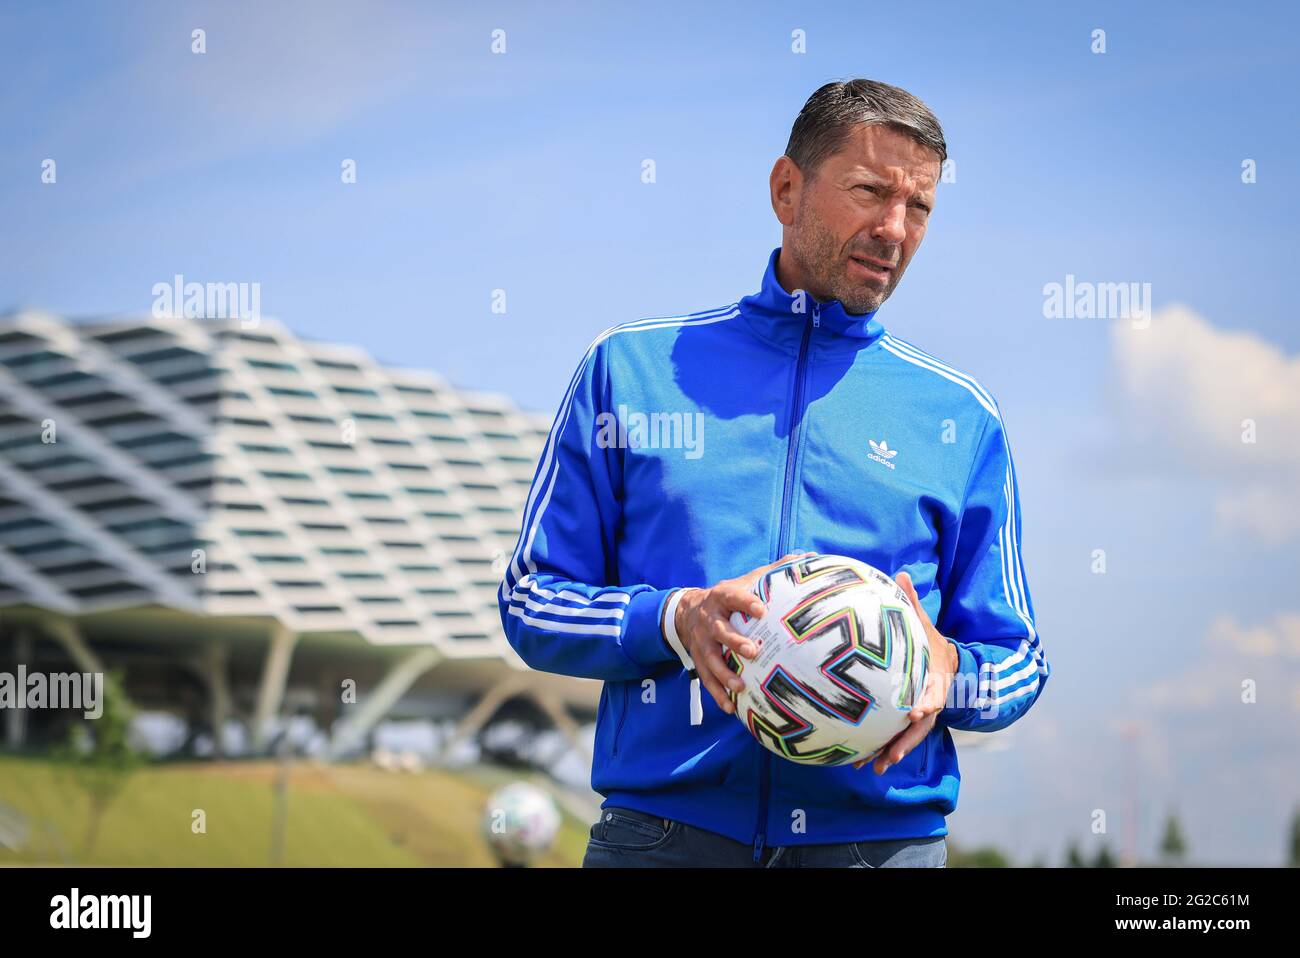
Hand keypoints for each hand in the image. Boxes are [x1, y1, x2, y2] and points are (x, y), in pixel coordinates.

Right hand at [674, 552, 812, 713]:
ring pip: (710, 659)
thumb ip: (774, 571)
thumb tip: (810, 557)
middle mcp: (709, 620)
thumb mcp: (746, 580)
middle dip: (734, 641)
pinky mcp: (698, 661)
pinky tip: (731, 707)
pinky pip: (707, 680)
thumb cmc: (728, 597)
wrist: (687, 611)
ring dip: (724, 673)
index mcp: (722, 597)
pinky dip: (717, 694)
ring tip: (740, 686)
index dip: (746, 602)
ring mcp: (702, 643)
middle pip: (719, 631)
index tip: (762, 610)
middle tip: (753, 651)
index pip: (733, 597)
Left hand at [855, 570, 958, 773]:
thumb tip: (902, 573)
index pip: (934, 694)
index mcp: (935, 679)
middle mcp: (929, 702)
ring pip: (908, 740)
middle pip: (921, 726)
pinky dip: (882, 753)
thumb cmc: (929, 643)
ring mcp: (920, 716)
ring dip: (892, 754)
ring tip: (873, 768)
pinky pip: (895, 740)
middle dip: (907, 741)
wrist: (947, 664)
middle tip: (893, 754)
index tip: (917, 711)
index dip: (927, 703)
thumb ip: (912, 603)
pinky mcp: (907, 724)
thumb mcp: (924, 623)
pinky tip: (860, 766)